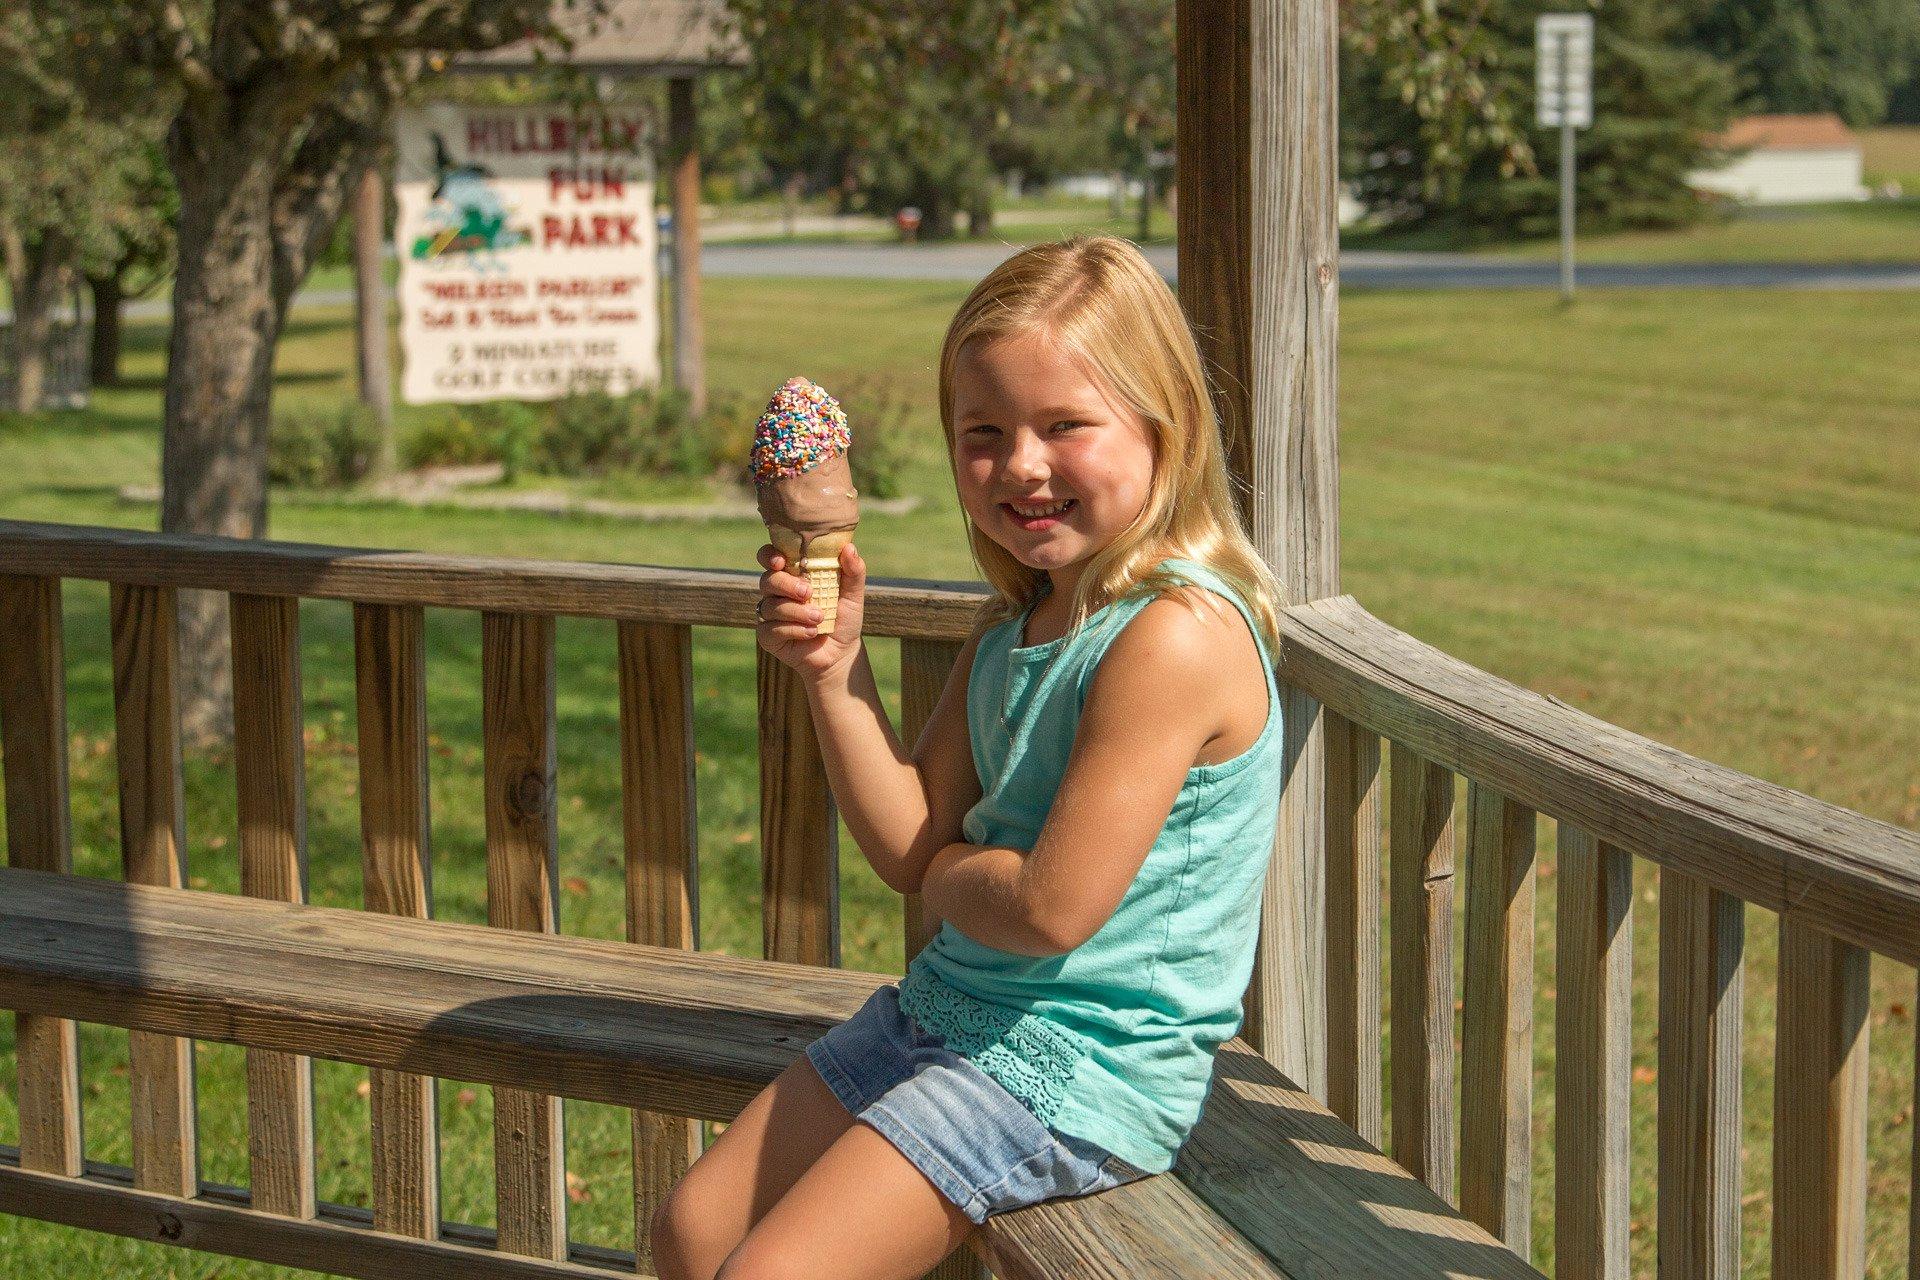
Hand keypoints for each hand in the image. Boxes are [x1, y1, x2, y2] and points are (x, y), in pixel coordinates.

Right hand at [754, 541, 866, 685]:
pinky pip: (770, 629)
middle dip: (786, 585)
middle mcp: (777, 592)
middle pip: (767, 580)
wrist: (841, 653)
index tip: (781, 561)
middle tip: (808, 593)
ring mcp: (770, 614)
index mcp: (792, 575)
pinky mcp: (768, 636)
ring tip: (819, 618)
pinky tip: (811, 633)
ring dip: (796, 611)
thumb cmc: (843, 618)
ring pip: (770, 606)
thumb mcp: (853, 594)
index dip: (769, 556)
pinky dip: (793, 630)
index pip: (770, 558)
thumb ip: (853, 571)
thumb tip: (849, 547)